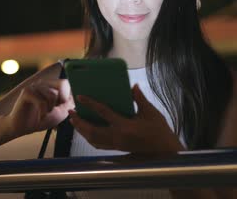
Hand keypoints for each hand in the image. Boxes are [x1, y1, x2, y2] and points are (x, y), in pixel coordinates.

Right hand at [7, 79, 74, 137]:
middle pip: (62, 84)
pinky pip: (42, 101)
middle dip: (61, 100)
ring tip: (45, 114)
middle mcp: (43, 83)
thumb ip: (69, 104)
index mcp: (51, 86)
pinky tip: (40, 117)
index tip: (64, 106)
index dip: (69, 94)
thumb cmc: (40, 120)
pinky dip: (43, 112)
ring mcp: (34, 86)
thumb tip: (78, 96)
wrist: (21, 128)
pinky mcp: (26, 92)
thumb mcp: (59, 113)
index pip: (66, 82)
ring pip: (52, 94)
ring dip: (51, 109)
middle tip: (54, 110)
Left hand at [69, 84, 184, 154]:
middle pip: (92, 130)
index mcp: (125, 126)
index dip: (90, 104)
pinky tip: (86, 131)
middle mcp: (117, 137)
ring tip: (74, 121)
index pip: (103, 112)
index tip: (79, 97)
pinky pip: (98, 144)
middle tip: (71, 112)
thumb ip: (139, 98)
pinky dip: (89, 137)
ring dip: (81, 130)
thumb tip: (133, 86)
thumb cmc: (159, 130)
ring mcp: (116, 144)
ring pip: (93, 139)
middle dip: (79, 122)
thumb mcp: (150, 112)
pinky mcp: (117, 148)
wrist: (165, 151)